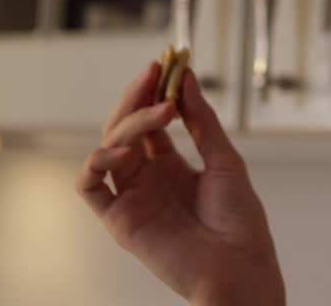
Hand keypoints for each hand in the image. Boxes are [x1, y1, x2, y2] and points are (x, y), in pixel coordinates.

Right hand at [77, 62, 284, 304]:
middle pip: (126, 128)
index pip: (151, 121)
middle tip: (153, 72)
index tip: (165, 63)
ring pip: (108, 148)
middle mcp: (147, 180)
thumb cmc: (239, 223)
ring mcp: (132, 198)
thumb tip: (186, 78)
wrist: (241, 267)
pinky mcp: (120, 220)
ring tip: (161, 111)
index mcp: (172, 167)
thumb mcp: (225, 160)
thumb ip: (202, 121)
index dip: (154, 91)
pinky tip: (123, 147)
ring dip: (127, 122)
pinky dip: (97, 161)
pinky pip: (90, 186)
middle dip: (137, 96)